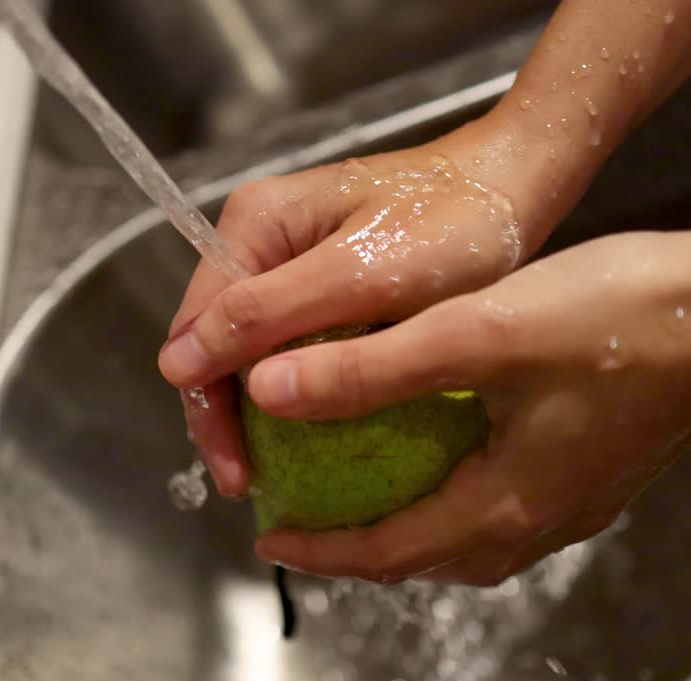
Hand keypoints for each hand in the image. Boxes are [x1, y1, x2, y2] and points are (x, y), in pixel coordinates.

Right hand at [159, 116, 558, 496]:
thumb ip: (266, 316)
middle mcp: (260, 240)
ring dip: (258, 407)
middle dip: (227, 415)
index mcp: (252, 226)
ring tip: (274, 470)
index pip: (196, 331)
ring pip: (253, 349)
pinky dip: (296, 386)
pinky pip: (293, 343)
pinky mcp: (328, 281)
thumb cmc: (452, 225)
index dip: (206, 406)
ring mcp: (293, 261)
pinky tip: (309, 430)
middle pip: (216, 343)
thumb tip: (174, 367)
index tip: (237, 471)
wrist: (517, 187)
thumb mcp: (358, 277)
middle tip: (250, 484)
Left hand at [245, 229, 690, 584]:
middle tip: (309, 516)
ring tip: (365, 491)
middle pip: (430, 557)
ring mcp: (580, 500)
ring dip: (410, 524)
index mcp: (509, 505)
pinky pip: (507, 505)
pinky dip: (457, 495)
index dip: (321, 550)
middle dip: (361, 547)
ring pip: (471, 537)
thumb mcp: (477, 332)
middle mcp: (545, 521)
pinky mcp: (600, 469)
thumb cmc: (623, 316)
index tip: (270, 535)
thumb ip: (370, 369)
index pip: (389, 554)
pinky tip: (448, 450)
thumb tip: (275, 389)